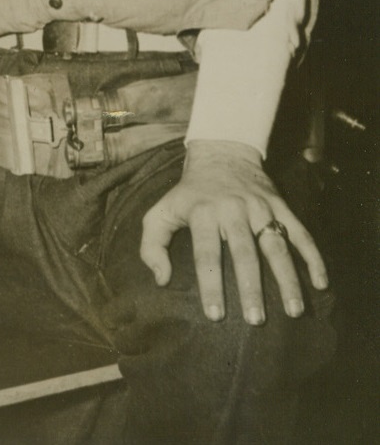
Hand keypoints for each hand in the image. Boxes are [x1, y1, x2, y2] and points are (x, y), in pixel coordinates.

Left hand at [140, 140, 327, 324]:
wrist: (221, 153)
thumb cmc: (189, 193)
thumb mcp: (161, 211)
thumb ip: (152, 245)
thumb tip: (162, 279)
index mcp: (202, 212)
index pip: (206, 252)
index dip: (210, 284)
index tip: (215, 315)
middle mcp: (233, 209)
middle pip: (244, 252)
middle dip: (251, 287)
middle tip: (256, 320)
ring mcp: (260, 207)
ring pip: (276, 245)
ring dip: (287, 278)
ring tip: (294, 311)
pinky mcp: (281, 205)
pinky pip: (300, 232)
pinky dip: (313, 257)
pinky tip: (320, 282)